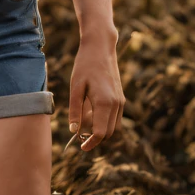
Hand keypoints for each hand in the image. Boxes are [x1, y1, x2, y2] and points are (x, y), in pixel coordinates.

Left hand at [65, 33, 123, 152]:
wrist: (100, 47)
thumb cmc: (85, 65)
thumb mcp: (75, 87)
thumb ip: (75, 110)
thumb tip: (73, 131)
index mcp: (105, 102)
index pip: (101, 133)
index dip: (91, 143)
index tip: (81, 146)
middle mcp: (116, 104)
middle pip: (108, 133)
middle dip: (95, 138)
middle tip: (78, 135)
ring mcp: (121, 101)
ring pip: (113, 127)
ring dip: (100, 130)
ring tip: (83, 119)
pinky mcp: (120, 98)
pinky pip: (114, 117)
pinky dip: (104, 120)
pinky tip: (90, 110)